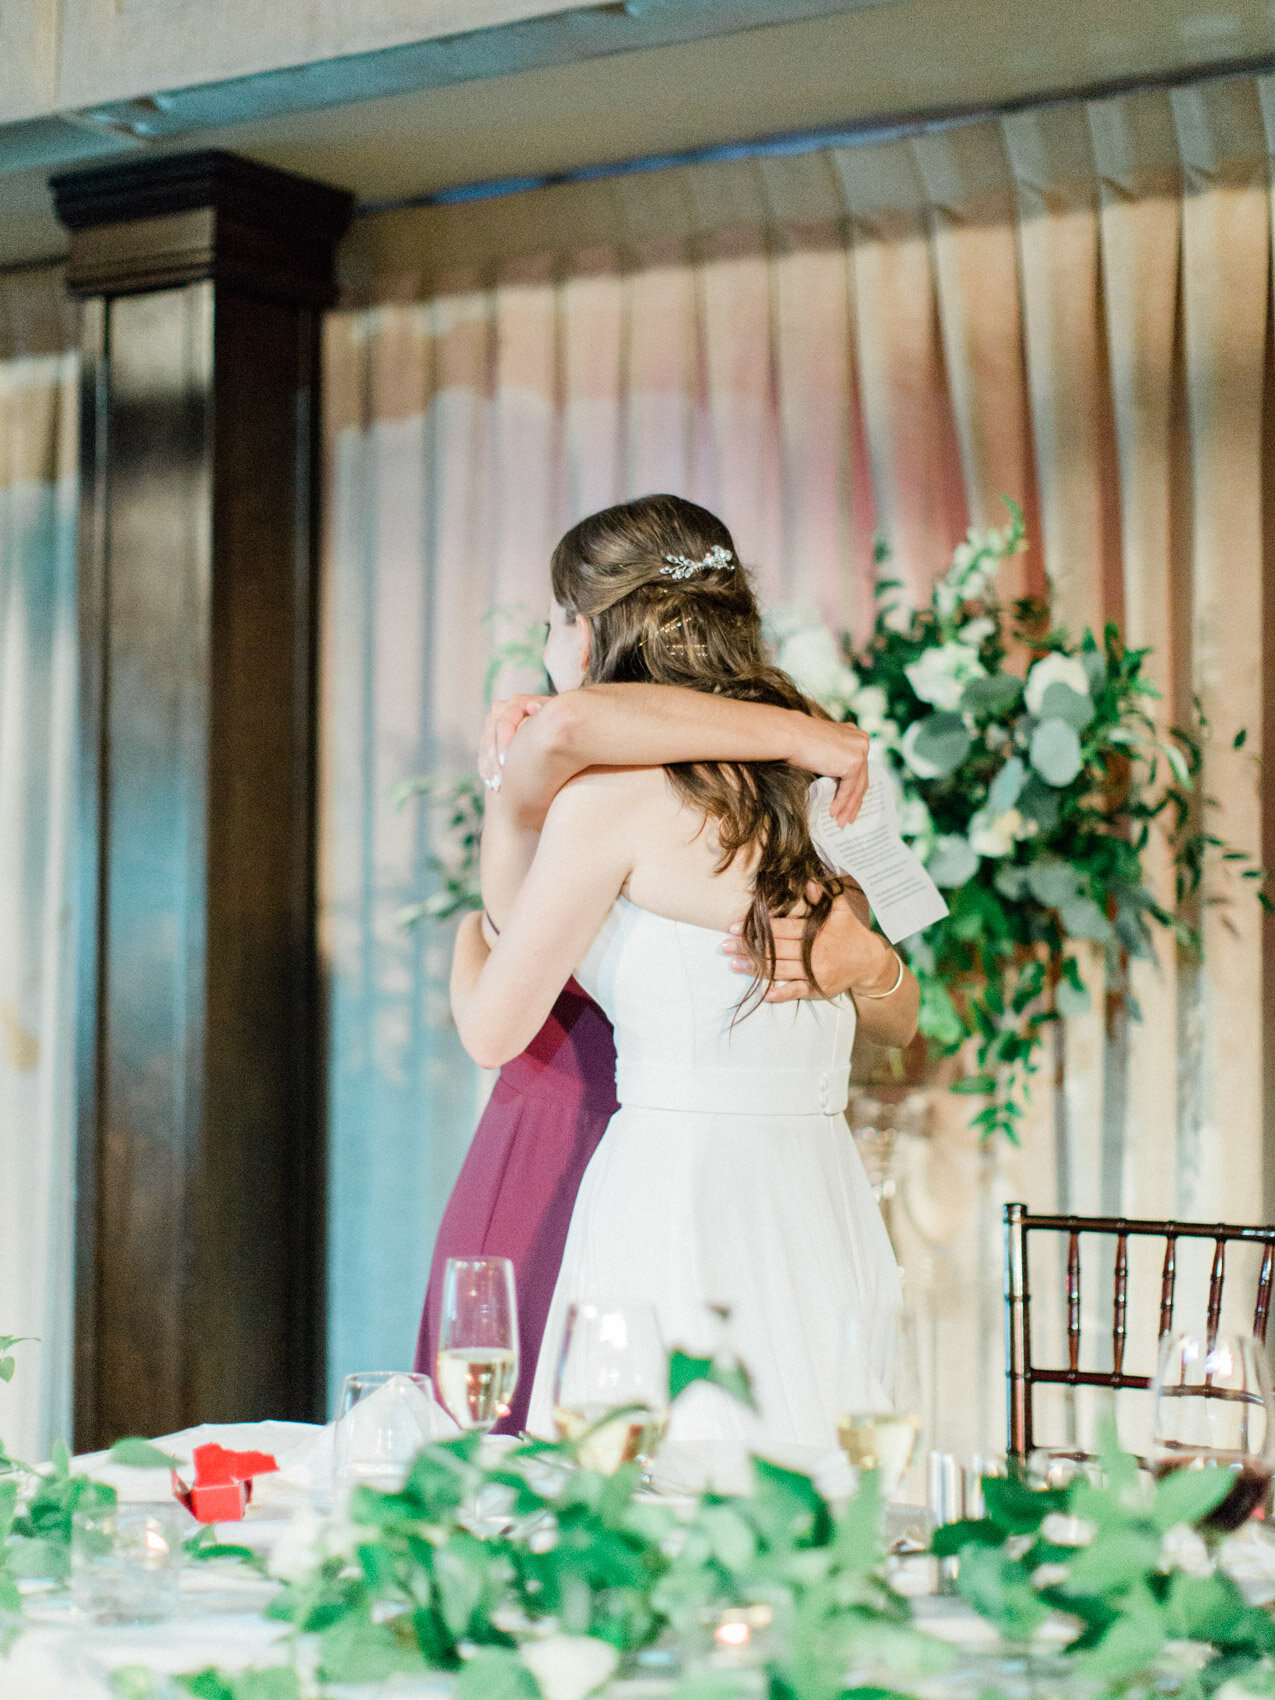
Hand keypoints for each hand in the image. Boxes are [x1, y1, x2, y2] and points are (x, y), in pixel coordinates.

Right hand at [478, 694, 551, 789]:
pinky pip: (483, 754)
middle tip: (500, 781)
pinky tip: (493, 785)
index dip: (504, 742)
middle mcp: (502, 709)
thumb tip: (533, 708)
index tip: (507, 763)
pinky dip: (488, 770)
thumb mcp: (558, 721)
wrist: (557, 733)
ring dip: (490, 768)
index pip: (504, 721)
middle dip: (494, 760)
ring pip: (486, 746)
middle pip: (491, 735)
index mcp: (517, 703)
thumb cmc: (563, 728)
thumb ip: (548, 714)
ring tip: (498, 786)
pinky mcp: (489, 737)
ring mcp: (493, 723)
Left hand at [721, 884, 895, 1002]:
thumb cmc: (851, 933)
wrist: (870, 962)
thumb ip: (822, 896)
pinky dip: (780, 993)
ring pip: (780, 971)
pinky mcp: (818, 989)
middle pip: (775, 950)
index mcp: (816, 933)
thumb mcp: (840, 911)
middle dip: (748, 948)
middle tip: (725, 946)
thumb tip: (807, 881)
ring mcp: (816, 973)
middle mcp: (814, 953)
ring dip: (755, 968)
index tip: (735, 926)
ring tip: (734, 964)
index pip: (781, 930)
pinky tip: (763, 993)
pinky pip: (797, 992)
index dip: (757, 928)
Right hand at [791, 717, 869, 825]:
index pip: (860, 767)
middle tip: (849, 817)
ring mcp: (859, 752)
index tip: (852, 803)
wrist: (790, 735)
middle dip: (854, 801)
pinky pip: (848, 789)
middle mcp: (861, 741)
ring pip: (857, 787)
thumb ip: (835, 759)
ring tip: (841, 821)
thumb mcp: (824, 748)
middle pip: (861, 778)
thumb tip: (837, 783)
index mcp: (855, 735)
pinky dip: (841, 802)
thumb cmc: (798, 740)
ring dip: (848, 807)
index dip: (856, 787)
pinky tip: (834, 812)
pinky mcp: (853, 763)